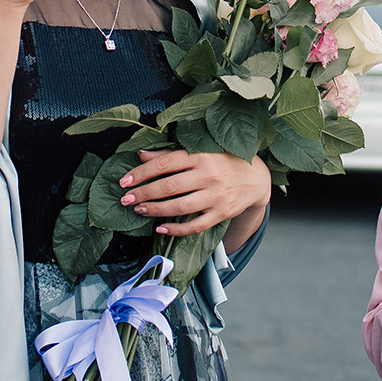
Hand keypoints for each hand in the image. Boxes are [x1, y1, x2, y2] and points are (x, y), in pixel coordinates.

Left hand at [119, 148, 270, 236]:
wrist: (256, 178)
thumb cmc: (223, 161)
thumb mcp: (201, 150)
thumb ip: (171, 154)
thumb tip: (141, 155)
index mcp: (201, 155)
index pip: (165, 164)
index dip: (142, 173)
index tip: (125, 181)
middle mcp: (209, 175)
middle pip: (169, 186)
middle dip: (144, 194)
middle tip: (126, 199)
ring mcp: (216, 196)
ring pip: (180, 207)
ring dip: (156, 210)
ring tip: (140, 210)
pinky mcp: (222, 213)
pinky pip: (196, 226)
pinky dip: (176, 229)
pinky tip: (161, 228)